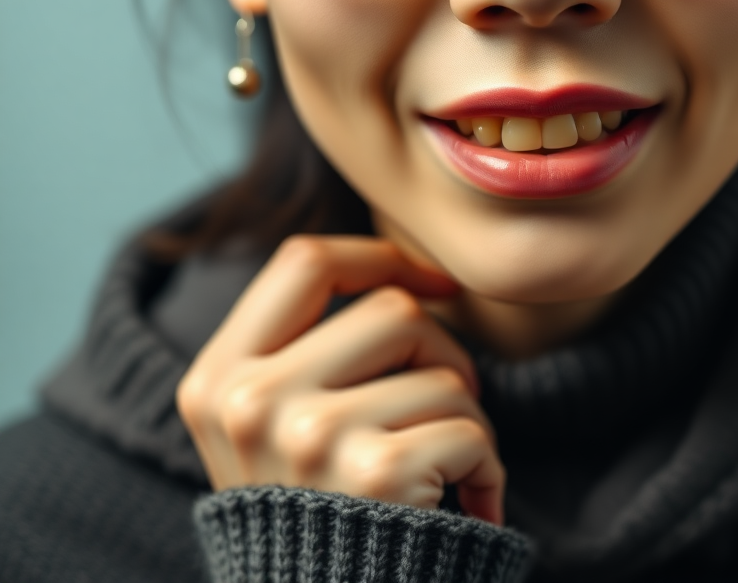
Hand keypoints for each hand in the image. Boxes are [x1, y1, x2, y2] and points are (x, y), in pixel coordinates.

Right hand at [176, 236, 505, 523]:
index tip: (434, 284)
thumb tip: (413, 277)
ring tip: (439, 465)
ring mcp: (309, 437)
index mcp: (218, 377)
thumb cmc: (312, 513)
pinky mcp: (374, 476)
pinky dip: (487, 465)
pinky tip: (467, 501)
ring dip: (465, 416)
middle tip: (441, 406)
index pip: (305, 261)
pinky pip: (470, 429)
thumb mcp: (265, 427)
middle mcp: (251, 402)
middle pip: (393, 309)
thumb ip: (303, 350)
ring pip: (443, 371)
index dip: (381, 257)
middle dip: (440, 352)